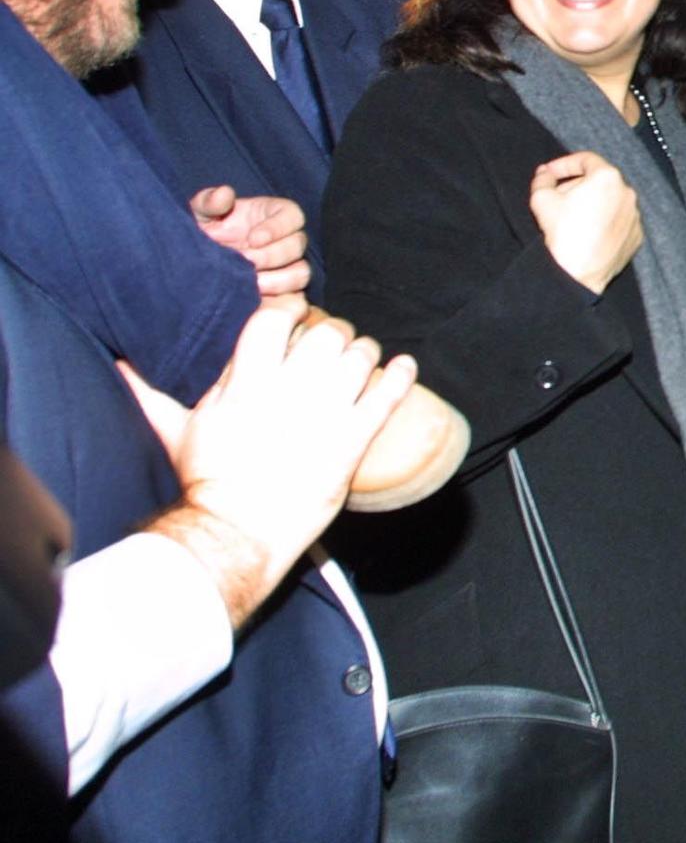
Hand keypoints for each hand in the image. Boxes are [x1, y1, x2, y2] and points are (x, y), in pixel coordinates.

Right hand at [121, 301, 416, 627]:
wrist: (236, 532)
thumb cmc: (205, 484)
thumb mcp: (177, 433)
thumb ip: (154, 395)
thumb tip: (123, 366)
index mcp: (246, 382)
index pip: (274, 320)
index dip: (291, 310)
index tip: (299, 314)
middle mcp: (288, 390)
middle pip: (326, 333)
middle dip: (334, 332)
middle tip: (335, 343)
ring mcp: (325, 414)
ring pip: (360, 358)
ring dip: (365, 352)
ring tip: (364, 357)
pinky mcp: (351, 441)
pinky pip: (386, 397)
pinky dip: (401, 375)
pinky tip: (405, 365)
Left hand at [190, 186, 309, 297]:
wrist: (195, 265)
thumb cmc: (203, 232)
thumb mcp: (199, 214)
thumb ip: (209, 202)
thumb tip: (223, 194)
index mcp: (272, 214)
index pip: (292, 215)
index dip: (277, 227)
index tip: (252, 238)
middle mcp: (285, 239)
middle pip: (298, 244)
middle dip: (272, 255)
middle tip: (246, 262)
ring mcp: (287, 265)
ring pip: (302, 271)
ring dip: (280, 279)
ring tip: (253, 283)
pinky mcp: (283, 288)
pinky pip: (295, 293)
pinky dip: (278, 294)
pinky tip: (256, 295)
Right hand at [528, 151, 642, 294]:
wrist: (578, 273)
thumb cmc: (562, 233)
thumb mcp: (541, 199)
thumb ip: (543, 179)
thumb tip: (545, 173)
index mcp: (607, 177)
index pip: (585, 160)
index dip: (564, 164)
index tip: (551, 174)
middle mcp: (627, 193)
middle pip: (599, 181)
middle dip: (577, 185)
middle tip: (558, 197)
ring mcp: (635, 215)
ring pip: (611, 201)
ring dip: (593, 203)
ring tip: (572, 217)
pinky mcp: (637, 236)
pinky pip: (619, 221)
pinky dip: (605, 222)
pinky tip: (589, 232)